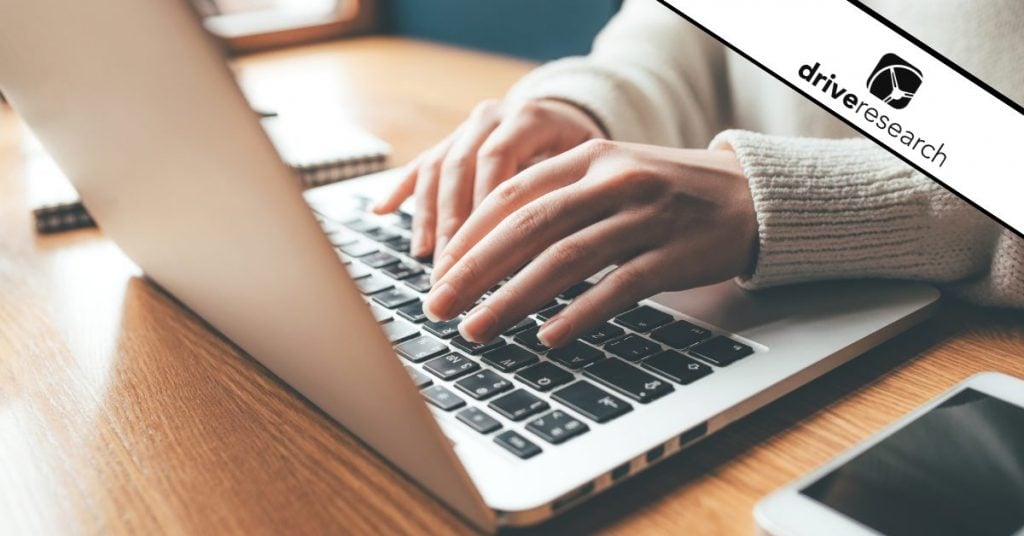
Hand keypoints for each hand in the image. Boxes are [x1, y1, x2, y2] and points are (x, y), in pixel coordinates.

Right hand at [371, 98, 604, 259]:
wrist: (571, 116)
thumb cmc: (587, 155)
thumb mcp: (588, 168)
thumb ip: (568, 195)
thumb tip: (556, 251)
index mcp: (529, 118)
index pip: (498, 162)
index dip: (484, 208)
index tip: (480, 253)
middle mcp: (493, 116)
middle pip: (461, 168)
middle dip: (452, 224)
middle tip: (449, 270)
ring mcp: (467, 127)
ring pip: (437, 168)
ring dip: (428, 216)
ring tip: (425, 257)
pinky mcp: (451, 141)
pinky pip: (421, 164)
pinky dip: (401, 189)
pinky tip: (380, 211)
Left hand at [422, 139, 757, 346]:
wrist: (749, 197)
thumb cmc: (667, 193)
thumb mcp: (611, 176)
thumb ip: (558, 198)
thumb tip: (488, 246)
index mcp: (589, 157)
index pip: (512, 194)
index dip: (469, 234)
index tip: (438, 271)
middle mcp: (614, 180)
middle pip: (529, 225)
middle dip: (475, 270)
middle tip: (438, 306)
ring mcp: (646, 216)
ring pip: (565, 259)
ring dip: (513, 299)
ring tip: (477, 329)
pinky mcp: (674, 254)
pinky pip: (617, 287)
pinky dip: (578, 314)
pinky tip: (547, 338)